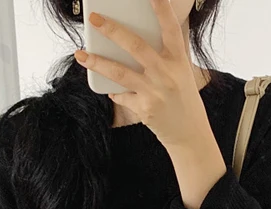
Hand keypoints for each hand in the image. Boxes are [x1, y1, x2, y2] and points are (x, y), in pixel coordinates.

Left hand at [75, 0, 211, 150]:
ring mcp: (154, 92)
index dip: (161, 9)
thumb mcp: (182, 73)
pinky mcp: (144, 109)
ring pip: (120, 73)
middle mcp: (166, 74)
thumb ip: (167, 55)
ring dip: (98, 62)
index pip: (170, 29)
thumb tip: (142, 37)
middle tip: (94, 19)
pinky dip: (114, 92)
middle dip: (112, 30)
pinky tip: (109, 89)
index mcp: (178, 61)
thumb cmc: (184, 100)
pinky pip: (122, 96)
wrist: (190, 134)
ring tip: (81, 54)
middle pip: (136, 47)